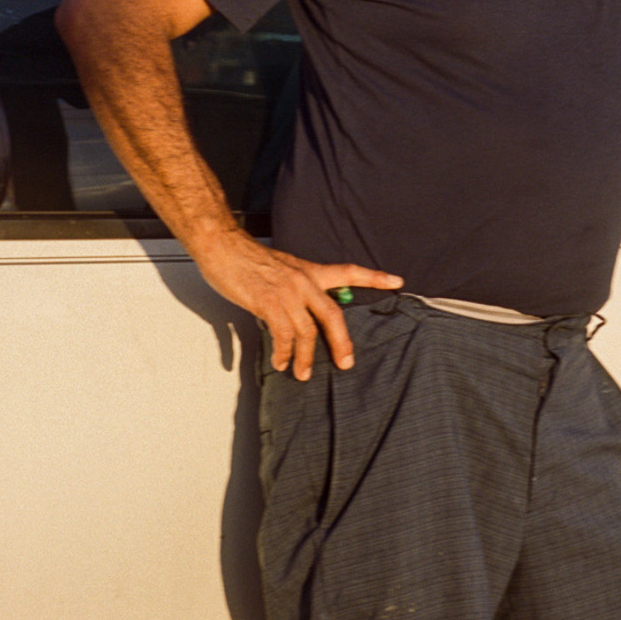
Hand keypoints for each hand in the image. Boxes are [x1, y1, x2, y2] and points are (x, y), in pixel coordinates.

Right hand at [190, 229, 402, 378]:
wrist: (223, 246)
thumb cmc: (247, 258)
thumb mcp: (282, 268)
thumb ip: (296, 288)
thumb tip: (300, 311)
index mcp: (310, 271)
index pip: (349, 272)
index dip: (375, 278)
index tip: (397, 281)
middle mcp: (304, 281)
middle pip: (333, 315)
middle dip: (342, 342)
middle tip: (346, 362)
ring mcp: (287, 293)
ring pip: (307, 332)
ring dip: (305, 357)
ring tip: (301, 373)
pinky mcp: (269, 303)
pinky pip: (283, 336)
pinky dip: (283, 353)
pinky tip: (281, 362)